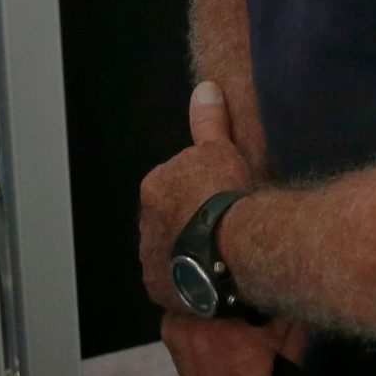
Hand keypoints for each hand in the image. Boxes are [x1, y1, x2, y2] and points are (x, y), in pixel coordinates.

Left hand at [139, 79, 254, 306]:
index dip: (199, 192)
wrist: (230, 246)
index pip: (174, 186)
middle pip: (169, 220)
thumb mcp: (219, 150)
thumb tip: (205, 89)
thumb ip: (209, 121)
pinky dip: (189, 281)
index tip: (219, 199)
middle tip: (222, 229)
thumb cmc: (226, 196)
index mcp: (154, 187)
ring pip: (170, 251)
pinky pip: (174, 282)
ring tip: (221, 257)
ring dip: (189, 253)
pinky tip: (213, 279)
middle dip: (189, 223)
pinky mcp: (159, 286)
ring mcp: (150, 257)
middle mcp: (145, 223)